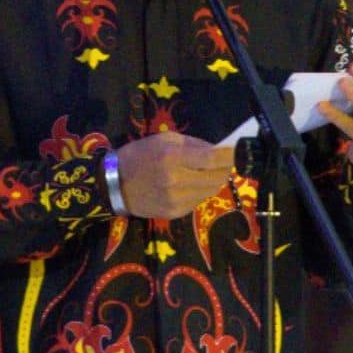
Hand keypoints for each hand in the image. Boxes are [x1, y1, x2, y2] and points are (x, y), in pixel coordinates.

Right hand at [115, 131, 235, 218]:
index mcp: (172, 158)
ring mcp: (177, 200)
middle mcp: (177, 181)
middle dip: (224, 167)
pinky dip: (201, 190)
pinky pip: (199, 200)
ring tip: (204, 171)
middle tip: (223, 160)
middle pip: (216, 176)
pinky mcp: (175, 213)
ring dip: (214, 179)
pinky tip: (190, 184)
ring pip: (211, 190)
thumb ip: (192, 144)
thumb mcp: (163, 139)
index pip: (212, 159)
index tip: (239, 150)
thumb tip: (218, 150)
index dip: (230, 155)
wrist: (114, 185)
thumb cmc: (139, 156)